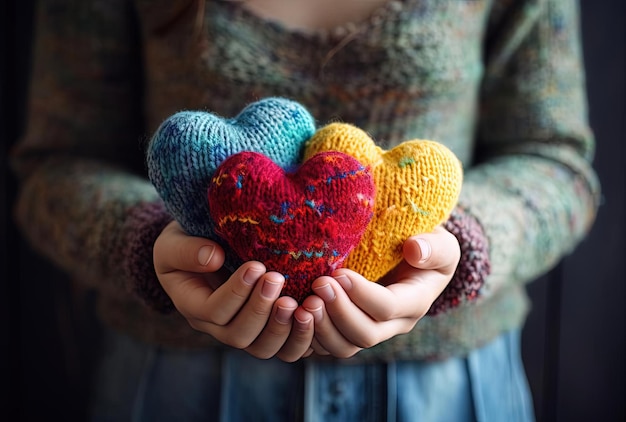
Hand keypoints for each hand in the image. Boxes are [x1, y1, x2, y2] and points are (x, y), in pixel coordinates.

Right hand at [153, 221, 313, 361]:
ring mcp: (245, 330)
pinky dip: (301, 337)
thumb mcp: (174, 241)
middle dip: (260, 309)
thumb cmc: (189, 240)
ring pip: (263, 348)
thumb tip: (212, 258)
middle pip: (238, 335)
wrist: (207, 244)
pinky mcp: (269, 329)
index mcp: (193, 305)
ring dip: (282, 327)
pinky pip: (286, 347)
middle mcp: (218, 326)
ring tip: (296, 301)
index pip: (212, 311)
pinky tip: (312, 313)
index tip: (255, 265)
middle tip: (277, 278)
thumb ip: (187, 250)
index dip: (235, 292)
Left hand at [302, 226, 459, 357]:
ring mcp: (372, 330)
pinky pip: (330, 345)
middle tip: (317, 285)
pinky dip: (312, 335)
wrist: (414, 257)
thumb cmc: (427, 245)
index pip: (388, 308)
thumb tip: (414, 249)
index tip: (339, 273)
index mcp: (415, 302)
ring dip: (322, 328)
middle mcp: (395, 324)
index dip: (362, 295)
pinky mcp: (351, 331)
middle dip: (339, 312)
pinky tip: (297, 314)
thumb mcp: (442, 243)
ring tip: (305, 302)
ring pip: (346, 346)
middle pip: (365, 334)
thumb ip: (433, 247)